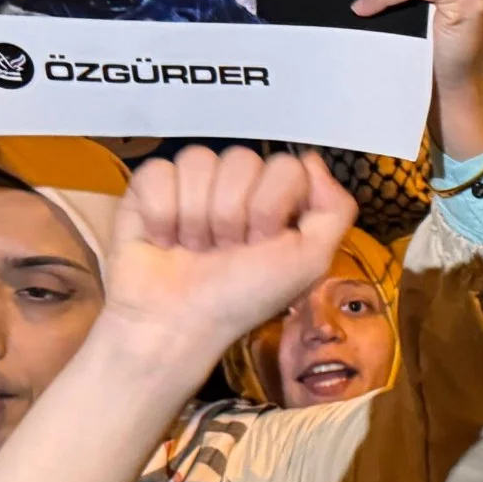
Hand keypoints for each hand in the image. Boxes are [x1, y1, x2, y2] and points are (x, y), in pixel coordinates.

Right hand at [103, 148, 358, 365]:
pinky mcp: (150, 187)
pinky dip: (161, 214)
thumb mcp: (309, 262)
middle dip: (233, 215)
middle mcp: (237, 184)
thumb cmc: (244, 297)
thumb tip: (311, 159)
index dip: (271, 207)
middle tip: (225, 250)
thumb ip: (333, 210)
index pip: (285, 166)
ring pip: (199, 161)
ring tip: (195, 248)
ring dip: (196, 216)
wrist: (177, 322)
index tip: (262, 244)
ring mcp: (193, 183)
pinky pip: (160, 172)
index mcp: (277, 197)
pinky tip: (164, 240)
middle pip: (241, 160)